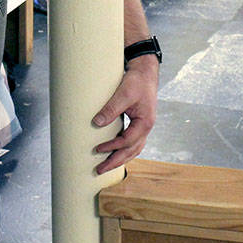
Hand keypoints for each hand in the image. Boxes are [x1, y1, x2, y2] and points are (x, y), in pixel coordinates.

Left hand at [91, 57, 157, 174]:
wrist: (145, 73)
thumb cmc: (137, 82)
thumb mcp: (123, 94)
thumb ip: (111, 108)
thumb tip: (97, 123)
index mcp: (145, 122)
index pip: (128, 141)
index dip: (112, 147)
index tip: (97, 149)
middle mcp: (146, 127)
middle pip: (132, 151)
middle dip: (115, 161)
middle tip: (99, 170)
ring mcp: (143, 127)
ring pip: (134, 149)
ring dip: (120, 159)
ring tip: (106, 166)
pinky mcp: (138, 124)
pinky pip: (132, 143)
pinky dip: (124, 150)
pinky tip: (114, 152)